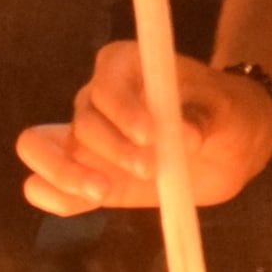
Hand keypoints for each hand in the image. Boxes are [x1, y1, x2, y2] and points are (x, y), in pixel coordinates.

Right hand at [15, 40, 271, 215]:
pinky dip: (54, 195)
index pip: (106, 85)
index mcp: (126, 67)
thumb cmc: (225, 113)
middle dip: (109, 148)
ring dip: (67, 173)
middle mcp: (97, 100)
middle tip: (149, 169)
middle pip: (80, 121)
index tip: (151, 135)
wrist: (226, 145)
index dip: (121, 110)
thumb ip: (204, 118)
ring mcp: (88, 141)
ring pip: (45, 149)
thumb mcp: (225, 111)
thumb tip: (186, 134)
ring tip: (102, 193)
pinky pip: (47, 185)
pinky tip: (81, 203)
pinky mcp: (88, 176)